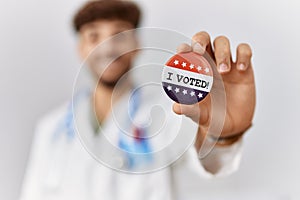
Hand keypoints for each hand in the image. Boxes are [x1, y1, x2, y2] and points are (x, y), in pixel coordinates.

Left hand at [173, 31, 255, 147]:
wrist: (232, 126)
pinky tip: (241, 69)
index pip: (187, 53)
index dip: (184, 48)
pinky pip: (244, 51)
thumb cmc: (212, 116)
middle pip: (203, 39)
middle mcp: (208, 64)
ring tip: (223, 71)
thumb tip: (177, 107)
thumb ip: (189, 110)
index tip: (183, 52)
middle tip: (199, 50)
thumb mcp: (200, 115)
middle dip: (200, 40)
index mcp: (194, 72)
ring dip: (222, 52)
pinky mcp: (243, 68)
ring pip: (222, 42)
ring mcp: (226, 64)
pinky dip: (243, 55)